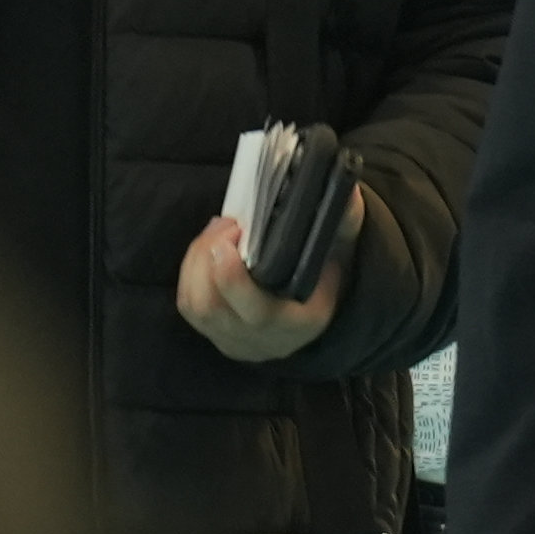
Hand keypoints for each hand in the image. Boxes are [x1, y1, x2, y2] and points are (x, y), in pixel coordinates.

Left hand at [174, 185, 359, 361]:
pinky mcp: (213, 335)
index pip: (258, 313)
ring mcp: (234, 341)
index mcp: (298, 324)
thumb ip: (343, 222)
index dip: (234, 279)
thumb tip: (346, 191)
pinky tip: (208, 246)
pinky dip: (190, 270)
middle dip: (208, 257)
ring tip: (217, 231)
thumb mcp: (342, 249)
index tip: (234, 234)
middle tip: (227, 223)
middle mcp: (262, 341)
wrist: (313, 310)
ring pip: (196, 306)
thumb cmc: (326, 272)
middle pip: (214, 308)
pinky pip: (188, 304)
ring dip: (196, 260)